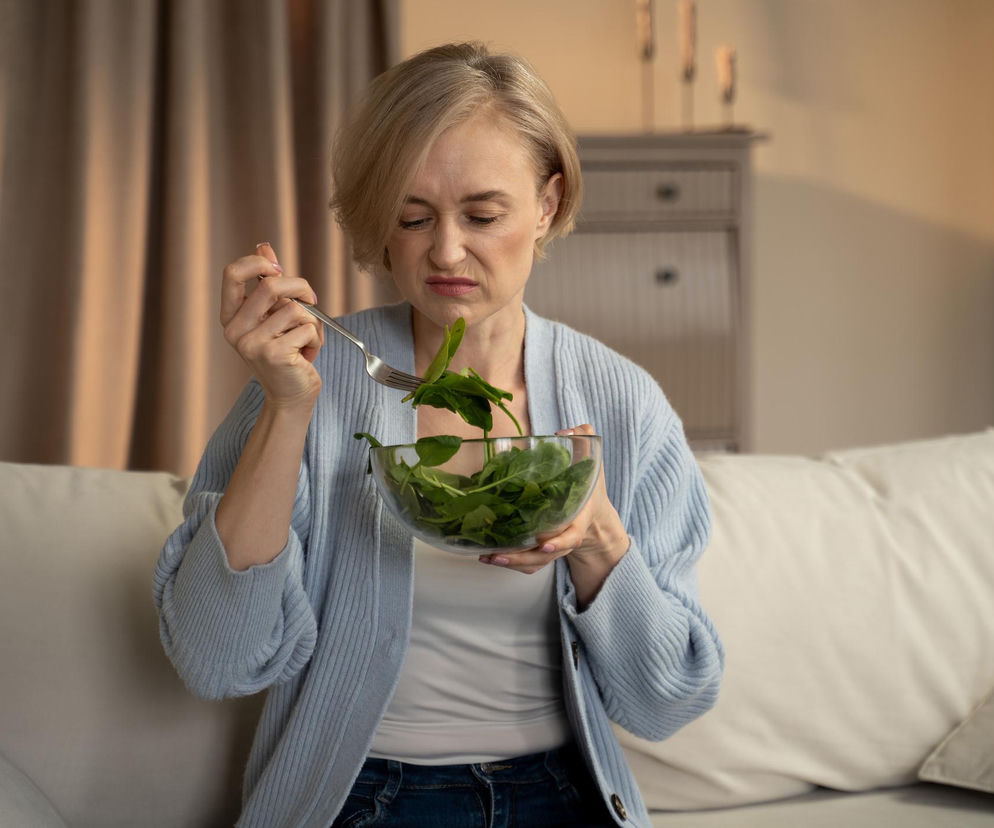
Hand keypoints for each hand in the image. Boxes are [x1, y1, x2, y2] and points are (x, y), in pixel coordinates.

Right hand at [220, 243, 324, 405]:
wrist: (291, 396)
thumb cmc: (286, 353)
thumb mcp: (273, 316)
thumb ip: (267, 283)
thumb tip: (263, 245)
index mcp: (231, 317)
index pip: (233, 273)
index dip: (260, 263)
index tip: (280, 269)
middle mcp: (235, 330)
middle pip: (271, 285)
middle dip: (301, 287)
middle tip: (312, 300)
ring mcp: (252, 344)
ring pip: (295, 309)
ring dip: (312, 322)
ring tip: (305, 341)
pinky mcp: (274, 354)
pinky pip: (308, 328)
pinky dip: (316, 338)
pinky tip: (307, 355)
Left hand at [479, 424, 629, 603]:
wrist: (594, 518)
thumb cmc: (588, 489)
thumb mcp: (592, 463)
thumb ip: (584, 441)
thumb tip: (564, 432)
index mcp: (579, 518)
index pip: (572, 535)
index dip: (560, 541)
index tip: (545, 544)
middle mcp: (566, 537)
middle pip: (545, 555)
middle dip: (522, 558)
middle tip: (498, 555)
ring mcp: (554, 548)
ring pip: (534, 563)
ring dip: (511, 563)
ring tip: (487, 557)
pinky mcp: (542, 552)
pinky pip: (528, 564)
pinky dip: (511, 563)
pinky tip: (489, 556)